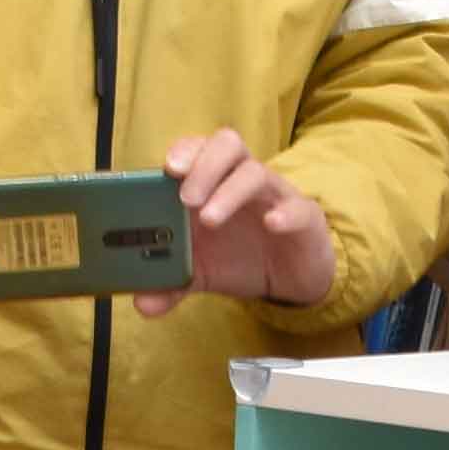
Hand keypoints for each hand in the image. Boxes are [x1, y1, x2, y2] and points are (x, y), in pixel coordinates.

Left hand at [155, 127, 334, 323]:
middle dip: (203, 165)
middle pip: (227, 146)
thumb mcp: (201, 273)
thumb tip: (143, 304)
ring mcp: (274, 196)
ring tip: (210, 219)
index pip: (198, 149)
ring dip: (230, 192)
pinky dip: (285, 213)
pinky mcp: (304, 218)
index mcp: (213, 184)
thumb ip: (171, 284)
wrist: (291, 278)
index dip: (184, 151)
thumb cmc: (240, 258)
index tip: (167, 168)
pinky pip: (297, 208)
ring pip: (255, 173)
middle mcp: (241, 181)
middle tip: (185, 198)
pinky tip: (270, 225)